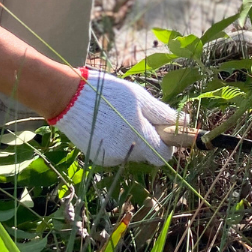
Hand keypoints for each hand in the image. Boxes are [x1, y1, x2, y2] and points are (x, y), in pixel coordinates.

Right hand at [49, 69, 176, 165]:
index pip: (164, 155)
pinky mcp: (97, 157)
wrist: (67, 98)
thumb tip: (184, 121)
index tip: (163, 130)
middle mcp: (126, 152)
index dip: (167, 144)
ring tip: (117, 117)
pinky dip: (115, 142)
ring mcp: (110, 157)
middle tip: (138, 117)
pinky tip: (105, 125)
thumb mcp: (139, 98)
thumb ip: (162, 113)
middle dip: (149, 139)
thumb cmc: (107, 93)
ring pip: (131, 152)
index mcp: (140, 138)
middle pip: (148, 154)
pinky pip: (115, 153)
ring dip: (131, 139)